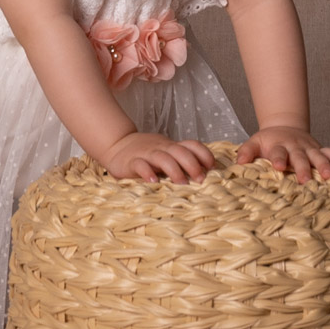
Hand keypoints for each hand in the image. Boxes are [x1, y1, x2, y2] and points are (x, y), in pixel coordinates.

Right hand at [101, 131, 215, 183]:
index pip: (192, 145)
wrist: (117, 145)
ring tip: (182, 183)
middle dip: (192, 165)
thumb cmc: (146, 153)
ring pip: (163, 157)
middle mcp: (161, 148)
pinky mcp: (131, 161)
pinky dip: (147, 173)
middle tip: (200, 180)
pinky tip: (153, 182)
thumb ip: (180, 161)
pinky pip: (140, 165)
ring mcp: (146, 154)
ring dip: (174, 170)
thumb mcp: (166, 153)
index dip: (204, 154)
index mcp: (171, 146)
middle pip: (180, 151)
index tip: (212, 168)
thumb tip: (205, 176)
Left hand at [237, 126, 329, 181]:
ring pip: (317, 156)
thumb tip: (238, 163)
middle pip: (299, 157)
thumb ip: (247, 152)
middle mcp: (295, 146)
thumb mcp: (254, 142)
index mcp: (278, 145)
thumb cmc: (267, 141)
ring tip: (329, 176)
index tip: (279, 167)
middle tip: (305, 179)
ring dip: (323, 165)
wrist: (284, 127)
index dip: (278, 158)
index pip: (278, 152)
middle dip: (303, 167)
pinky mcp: (319, 148)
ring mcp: (308, 147)